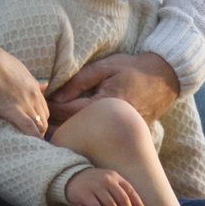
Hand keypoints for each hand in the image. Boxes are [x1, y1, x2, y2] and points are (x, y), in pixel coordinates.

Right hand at [0, 30, 47, 136]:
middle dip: (41, 128)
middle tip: (33, 137)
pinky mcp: (12, 110)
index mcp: (33, 85)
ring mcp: (24, 103)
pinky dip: (33, 137)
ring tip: (32, 145)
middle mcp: (32, 95)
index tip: (35, 125)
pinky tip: (33, 144)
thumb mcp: (18, 68)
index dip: (41, 118)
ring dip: (37, 135)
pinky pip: (28, 127)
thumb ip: (31, 80)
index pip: (43, 107)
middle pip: (44, 117)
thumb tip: (45, 84)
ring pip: (39, 124)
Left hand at [47, 51, 179, 126]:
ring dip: (71, 130)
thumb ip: (79, 81)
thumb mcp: (104, 67)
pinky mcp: (127, 135)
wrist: (165, 78)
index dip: (52, 108)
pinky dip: (89, 133)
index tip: (39, 105)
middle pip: (77, 128)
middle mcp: (114, 122)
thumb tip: (56, 95)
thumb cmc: (133, 69)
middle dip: (57, 123)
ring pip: (88, 136)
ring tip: (53, 125)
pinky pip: (102, 138)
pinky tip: (79, 129)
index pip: (70, 111)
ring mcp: (122, 131)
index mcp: (106, 104)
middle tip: (40, 119)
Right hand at [66, 168, 147, 205]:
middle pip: (122, 199)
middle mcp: (107, 180)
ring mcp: (95, 186)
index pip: (130, 191)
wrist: (71, 177)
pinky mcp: (85, 194)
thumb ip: (118, 191)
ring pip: (111, 205)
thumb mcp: (108, 182)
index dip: (138, 204)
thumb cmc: (94, 184)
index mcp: (115, 176)